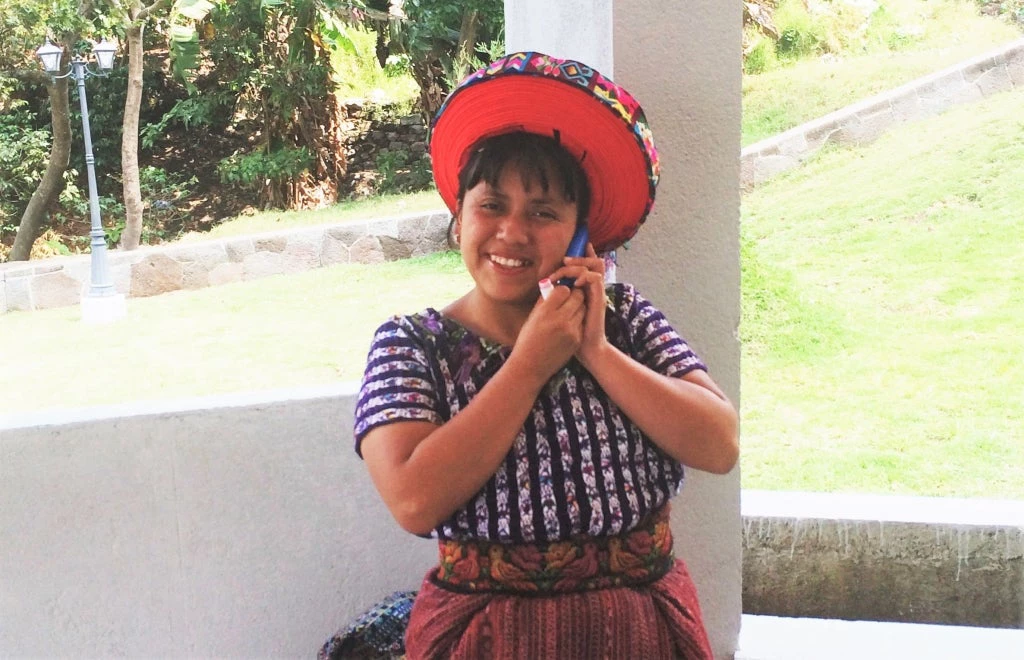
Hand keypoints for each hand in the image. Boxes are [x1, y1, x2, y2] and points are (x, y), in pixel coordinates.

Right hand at [511, 282, 585, 383]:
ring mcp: (571, 331)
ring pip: (583, 309)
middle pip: (577, 297)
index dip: (562, 290)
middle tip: (568, 299)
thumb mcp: (532, 317)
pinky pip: (581, 323)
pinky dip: (577, 322)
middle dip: (574, 295)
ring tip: (567, 313)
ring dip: (577, 308)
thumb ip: (545, 300)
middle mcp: (559, 320)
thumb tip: (555, 284)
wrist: (530, 366)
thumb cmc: (528, 339)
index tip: (558, 294)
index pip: (563, 290)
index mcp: (545, 312)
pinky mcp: (577, 340)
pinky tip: (566, 327)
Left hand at [546, 243, 608, 369]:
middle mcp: (594, 289)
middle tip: (563, 262)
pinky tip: (574, 283)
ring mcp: (598, 293)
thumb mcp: (560, 312)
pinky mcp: (599, 299)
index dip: (580, 255)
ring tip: (565, 270)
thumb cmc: (571, 333)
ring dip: (579, 265)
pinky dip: (584, 276)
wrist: (587, 350)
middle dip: (578, 257)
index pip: (587, 265)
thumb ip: (556, 298)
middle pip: (593, 261)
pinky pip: (596, 279)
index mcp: (585, 290)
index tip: (565, 254)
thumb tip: (544, 286)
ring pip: (595, 266)